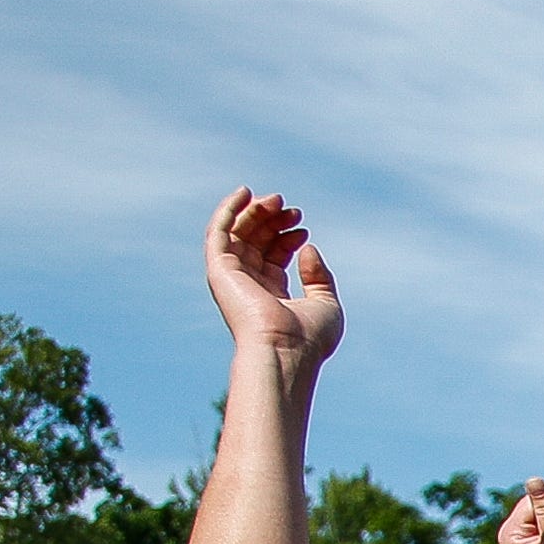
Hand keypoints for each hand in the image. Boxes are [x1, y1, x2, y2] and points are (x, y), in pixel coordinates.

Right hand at [205, 188, 341, 365]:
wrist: (287, 350)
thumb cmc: (309, 337)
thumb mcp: (325, 303)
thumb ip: (318, 276)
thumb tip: (308, 247)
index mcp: (270, 295)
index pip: (273, 256)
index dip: (286, 238)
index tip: (303, 228)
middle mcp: (248, 285)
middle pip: (255, 242)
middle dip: (273, 222)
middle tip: (292, 210)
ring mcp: (232, 277)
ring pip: (239, 234)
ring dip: (255, 213)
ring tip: (277, 201)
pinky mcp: (220, 270)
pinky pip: (218, 233)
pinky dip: (228, 211)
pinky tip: (244, 193)